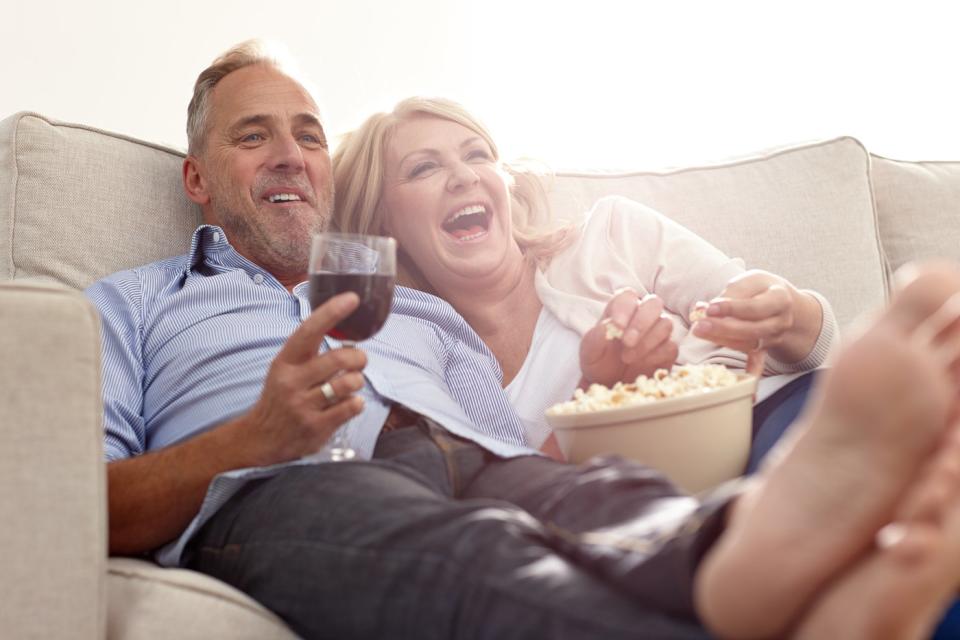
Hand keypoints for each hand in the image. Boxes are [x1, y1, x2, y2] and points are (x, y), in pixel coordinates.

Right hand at [236, 292, 367, 464]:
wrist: (260, 437)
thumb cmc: (281, 396)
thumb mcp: (286, 368)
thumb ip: (310, 352)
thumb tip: (344, 327)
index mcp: (285, 361)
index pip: (309, 331)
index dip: (331, 313)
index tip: (352, 299)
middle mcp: (292, 382)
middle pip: (339, 359)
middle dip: (359, 358)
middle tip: (359, 361)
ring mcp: (303, 406)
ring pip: (348, 383)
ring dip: (357, 381)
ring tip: (350, 383)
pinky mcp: (316, 427)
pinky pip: (351, 407)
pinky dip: (356, 402)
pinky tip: (348, 403)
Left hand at [580, 289, 677, 387]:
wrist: (609, 385)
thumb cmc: (599, 362)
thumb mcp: (589, 352)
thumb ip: (595, 337)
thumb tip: (608, 326)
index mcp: (621, 310)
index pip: (628, 297)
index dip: (624, 309)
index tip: (616, 327)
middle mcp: (642, 316)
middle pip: (654, 303)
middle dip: (641, 322)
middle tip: (627, 342)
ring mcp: (657, 332)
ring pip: (665, 323)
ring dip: (646, 341)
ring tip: (627, 358)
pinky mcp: (667, 350)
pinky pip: (671, 346)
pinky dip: (656, 355)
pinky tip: (641, 364)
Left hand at [691, 270, 811, 375]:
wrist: (780, 301)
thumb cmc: (760, 287)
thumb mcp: (750, 280)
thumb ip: (731, 294)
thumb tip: (707, 309)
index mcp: (780, 299)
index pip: (754, 307)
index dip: (731, 309)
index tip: (710, 308)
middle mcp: (781, 321)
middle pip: (752, 329)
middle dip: (722, 328)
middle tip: (699, 326)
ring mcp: (775, 337)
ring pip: (748, 344)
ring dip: (721, 339)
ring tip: (698, 331)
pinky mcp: (766, 348)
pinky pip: (757, 360)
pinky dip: (751, 369)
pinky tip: (745, 376)